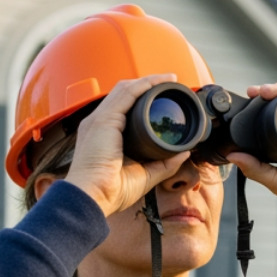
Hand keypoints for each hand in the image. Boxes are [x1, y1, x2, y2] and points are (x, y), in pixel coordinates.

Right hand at [65, 74, 191, 216]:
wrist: (92, 197)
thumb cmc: (111, 191)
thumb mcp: (146, 174)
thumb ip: (165, 164)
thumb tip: (184, 153)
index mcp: (104, 135)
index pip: (123, 108)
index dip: (143, 99)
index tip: (164, 97)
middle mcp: (99, 123)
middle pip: (124, 94)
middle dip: (147, 85)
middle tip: (170, 83)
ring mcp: (100, 120)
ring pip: (125, 89)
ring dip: (148, 81)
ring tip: (169, 78)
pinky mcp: (104, 120)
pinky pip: (126, 94)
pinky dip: (143, 85)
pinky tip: (158, 82)